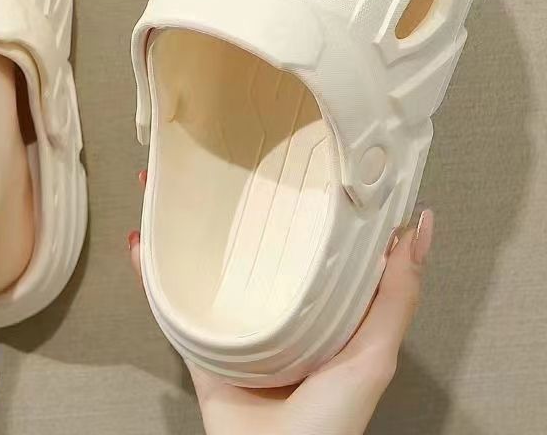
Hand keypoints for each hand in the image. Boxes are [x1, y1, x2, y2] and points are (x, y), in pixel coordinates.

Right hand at [128, 170, 432, 434]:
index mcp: (318, 304)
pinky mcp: (200, 342)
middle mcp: (275, 306)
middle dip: (228, 201)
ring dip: (183, 225)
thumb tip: (418, 229)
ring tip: (167, 188)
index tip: (285, 153)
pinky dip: (151, 272)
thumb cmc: (331, 422)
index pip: (309, 239)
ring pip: (205, 261)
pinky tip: (141, 244)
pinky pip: (171, 300)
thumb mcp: (373, 354)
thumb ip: (395, 297)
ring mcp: (234, 321)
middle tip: (212, 158)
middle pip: (247, 242)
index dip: (297, 197)